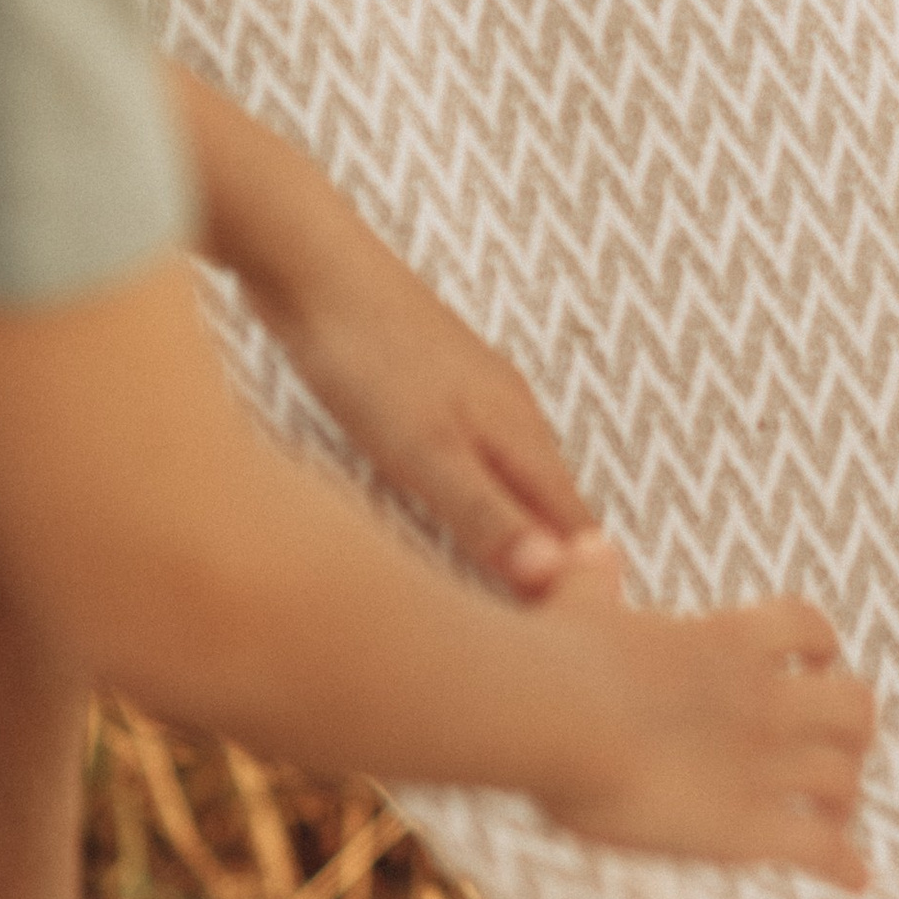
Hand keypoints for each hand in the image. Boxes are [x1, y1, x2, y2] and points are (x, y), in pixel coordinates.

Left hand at [276, 231, 615, 595]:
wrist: (310, 260)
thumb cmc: (364, 356)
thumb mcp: (423, 451)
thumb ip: (487, 516)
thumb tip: (558, 579)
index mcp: (520, 434)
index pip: (575, 526)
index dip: (583, 582)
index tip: (588, 639)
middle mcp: (512, 412)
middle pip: (553, 502)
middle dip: (558, 561)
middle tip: (555, 627)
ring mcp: (475, 391)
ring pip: (516, 476)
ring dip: (520, 526)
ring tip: (514, 579)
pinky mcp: (433, 381)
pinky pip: (477, 453)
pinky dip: (479, 493)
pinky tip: (452, 502)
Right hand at [535, 595, 874, 888]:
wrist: (555, 717)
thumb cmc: (553, 658)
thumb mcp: (577, 602)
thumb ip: (593, 576)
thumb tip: (591, 545)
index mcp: (729, 640)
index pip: (808, 627)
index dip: (819, 648)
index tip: (814, 666)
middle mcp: (763, 698)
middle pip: (854, 706)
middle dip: (850, 730)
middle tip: (833, 751)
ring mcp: (764, 763)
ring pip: (844, 778)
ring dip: (843, 801)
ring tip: (834, 822)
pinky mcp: (750, 827)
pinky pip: (822, 848)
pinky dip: (844, 863)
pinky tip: (853, 879)